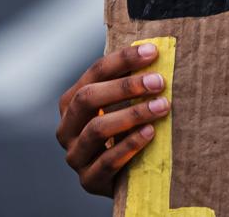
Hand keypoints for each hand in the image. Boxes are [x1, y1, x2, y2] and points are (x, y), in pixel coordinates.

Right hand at [56, 43, 168, 195]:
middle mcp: (66, 128)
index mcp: (71, 103)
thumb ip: (130, 81)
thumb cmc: (126, 130)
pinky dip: (130, 144)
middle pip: (88, 98)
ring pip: (97, 129)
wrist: (125, 176)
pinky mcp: (89, 180)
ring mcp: (75, 156)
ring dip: (132, 114)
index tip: (153, 52)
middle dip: (125, 86)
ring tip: (162, 106)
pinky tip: (151, 133)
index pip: (94, 73)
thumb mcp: (123, 104)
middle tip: (159, 82)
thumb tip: (156, 49)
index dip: (122, 60)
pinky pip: (107, 161)